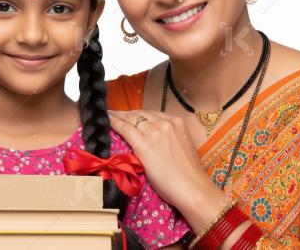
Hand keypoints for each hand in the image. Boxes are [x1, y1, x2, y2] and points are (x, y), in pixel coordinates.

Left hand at [108, 110, 226, 229]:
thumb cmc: (189, 174)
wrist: (191, 187)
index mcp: (178, 122)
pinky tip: (107, 121)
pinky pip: (125, 128)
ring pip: (131, 119)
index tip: (131, 115)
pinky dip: (114, 123)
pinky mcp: (143, 144)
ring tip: (109, 115)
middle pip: (141, 114)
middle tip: (115, 113)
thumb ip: (171, 138)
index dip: (139, 115)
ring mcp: (154, 132)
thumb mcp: (183, 146)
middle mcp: (165, 123)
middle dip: (127, 114)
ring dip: (119, 116)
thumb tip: (158, 142)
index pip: (153, 114)